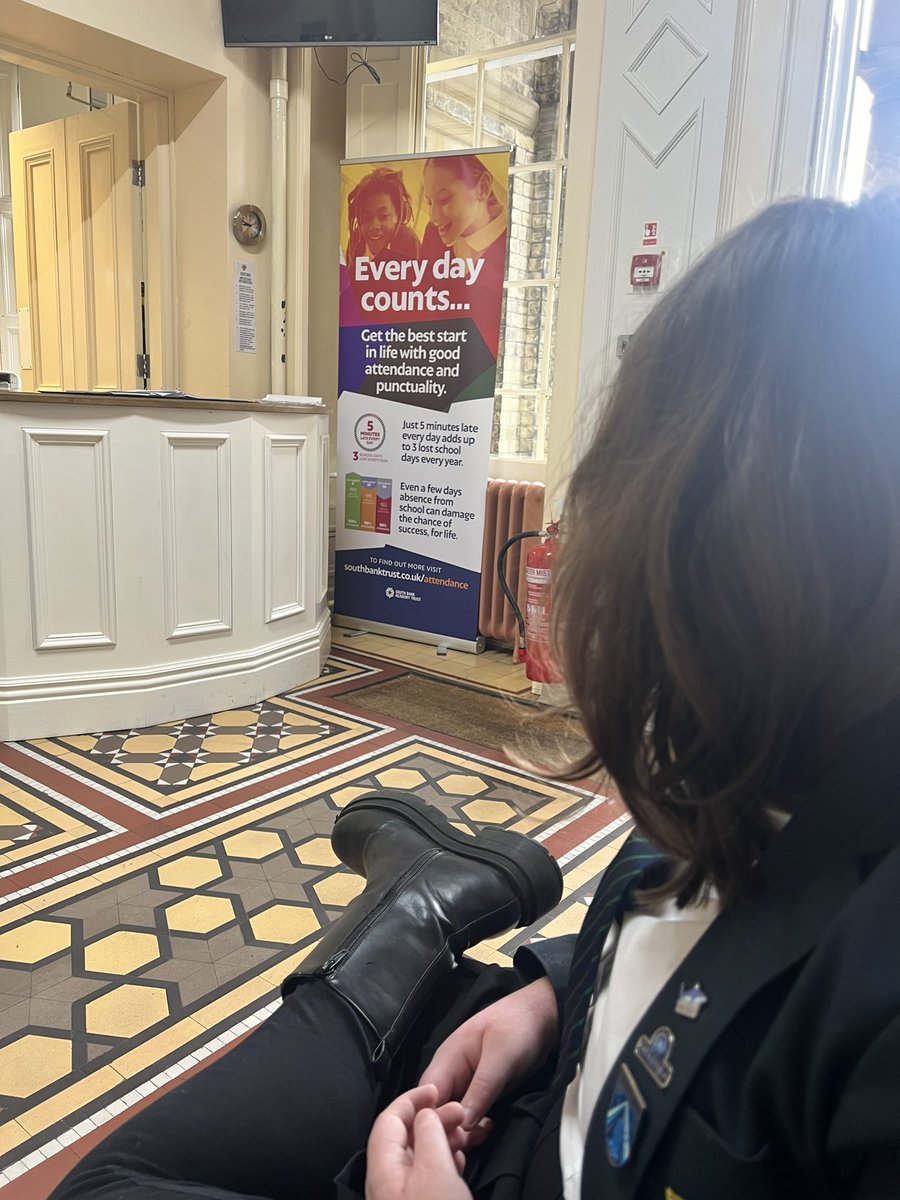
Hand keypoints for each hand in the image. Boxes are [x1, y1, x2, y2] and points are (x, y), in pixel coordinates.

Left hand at [366, 1084, 474, 1199]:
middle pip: (404, 1136)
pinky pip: (425, 1176)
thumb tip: (426, 1115)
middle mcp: (385, 1183)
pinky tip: (457, 1163)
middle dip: (432, 1119)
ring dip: (440, 1140)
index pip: (389, 1119)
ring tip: (463, 1137)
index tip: (434, 1091)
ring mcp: (399, 1196)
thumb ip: (429, 1135)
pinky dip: (442, 1162)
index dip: (412, 1099)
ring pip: (417, 1156)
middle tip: (458, 1113)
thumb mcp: (436, 1171)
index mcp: (383, 1169)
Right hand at [419, 977, 558, 1129]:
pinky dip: (472, 1125)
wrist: (543, 1016)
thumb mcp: (501, 1058)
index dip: (433, 1119)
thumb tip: (463, 1123)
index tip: (449, 1137)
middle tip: (467, 1143)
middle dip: (448, 1129)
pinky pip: (468, 1113)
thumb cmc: (519, 1025)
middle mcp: (451, 1072)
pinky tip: (484, 1132)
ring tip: (479, 1138)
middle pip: (436, 1108)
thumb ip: (481, 1090)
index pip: (427, 1095)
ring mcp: (465, 1082)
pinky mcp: (480, 1091)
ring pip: (452, 1114)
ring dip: (462, 1130)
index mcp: (448, 1058)